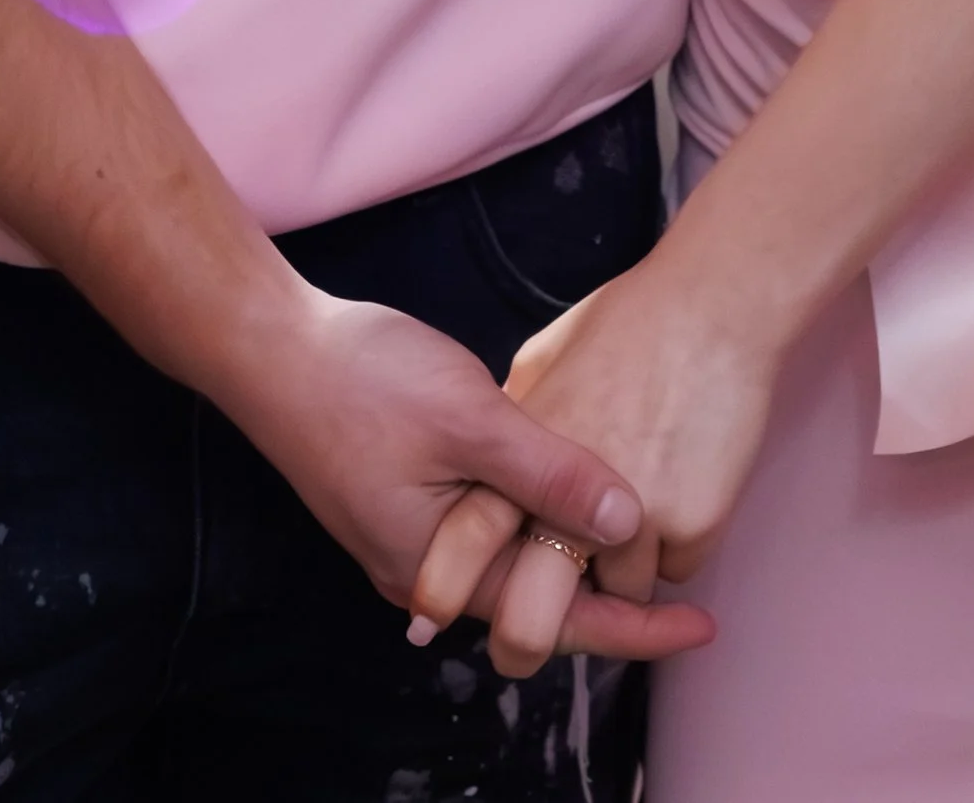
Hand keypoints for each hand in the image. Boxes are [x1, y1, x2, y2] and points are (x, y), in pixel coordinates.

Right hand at [223, 282, 708, 660]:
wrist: (271, 348)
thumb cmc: (363, 382)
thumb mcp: (472, 422)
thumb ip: (552, 476)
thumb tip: (631, 526)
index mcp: (446, 573)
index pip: (560, 624)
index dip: (638, 626)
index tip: (703, 625)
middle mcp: (430, 573)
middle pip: (540, 603)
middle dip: (613, 597)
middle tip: (686, 581)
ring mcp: (415, 534)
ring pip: (515, 562)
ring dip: (574, 555)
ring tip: (642, 538)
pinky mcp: (407, 495)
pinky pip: (489, 527)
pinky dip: (537, 518)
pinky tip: (567, 487)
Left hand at [410, 256, 776, 677]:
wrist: (717, 303)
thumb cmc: (631, 321)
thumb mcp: (547, 363)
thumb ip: (516, 427)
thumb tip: (492, 465)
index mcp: (529, 454)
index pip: (473, 537)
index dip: (449, 581)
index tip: (427, 612)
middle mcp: (577, 498)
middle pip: (536, 613)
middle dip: (524, 639)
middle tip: (516, 646)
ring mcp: (640, 517)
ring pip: (620, 592)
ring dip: (619, 572)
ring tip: (635, 509)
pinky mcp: (695, 523)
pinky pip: (676, 567)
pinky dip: (675, 543)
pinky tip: (680, 482)